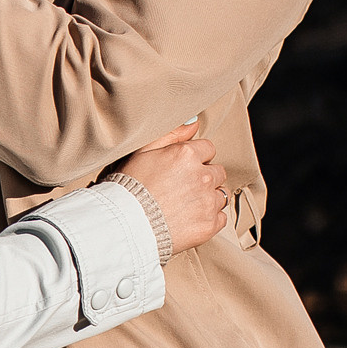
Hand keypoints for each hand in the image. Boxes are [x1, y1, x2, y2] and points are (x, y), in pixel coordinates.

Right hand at [108, 121, 229, 256]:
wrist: (125, 225)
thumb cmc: (129, 187)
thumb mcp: (143, 152)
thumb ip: (171, 134)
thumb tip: (194, 123)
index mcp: (187, 155)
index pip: (208, 149)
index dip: (195, 158)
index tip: (182, 169)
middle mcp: (202, 176)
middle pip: (218, 172)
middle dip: (204, 177)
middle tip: (182, 188)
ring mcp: (207, 201)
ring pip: (221, 194)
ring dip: (208, 197)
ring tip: (186, 204)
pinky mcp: (209, 224)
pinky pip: (220, 218)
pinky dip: (209, 218)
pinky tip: (190, 219)